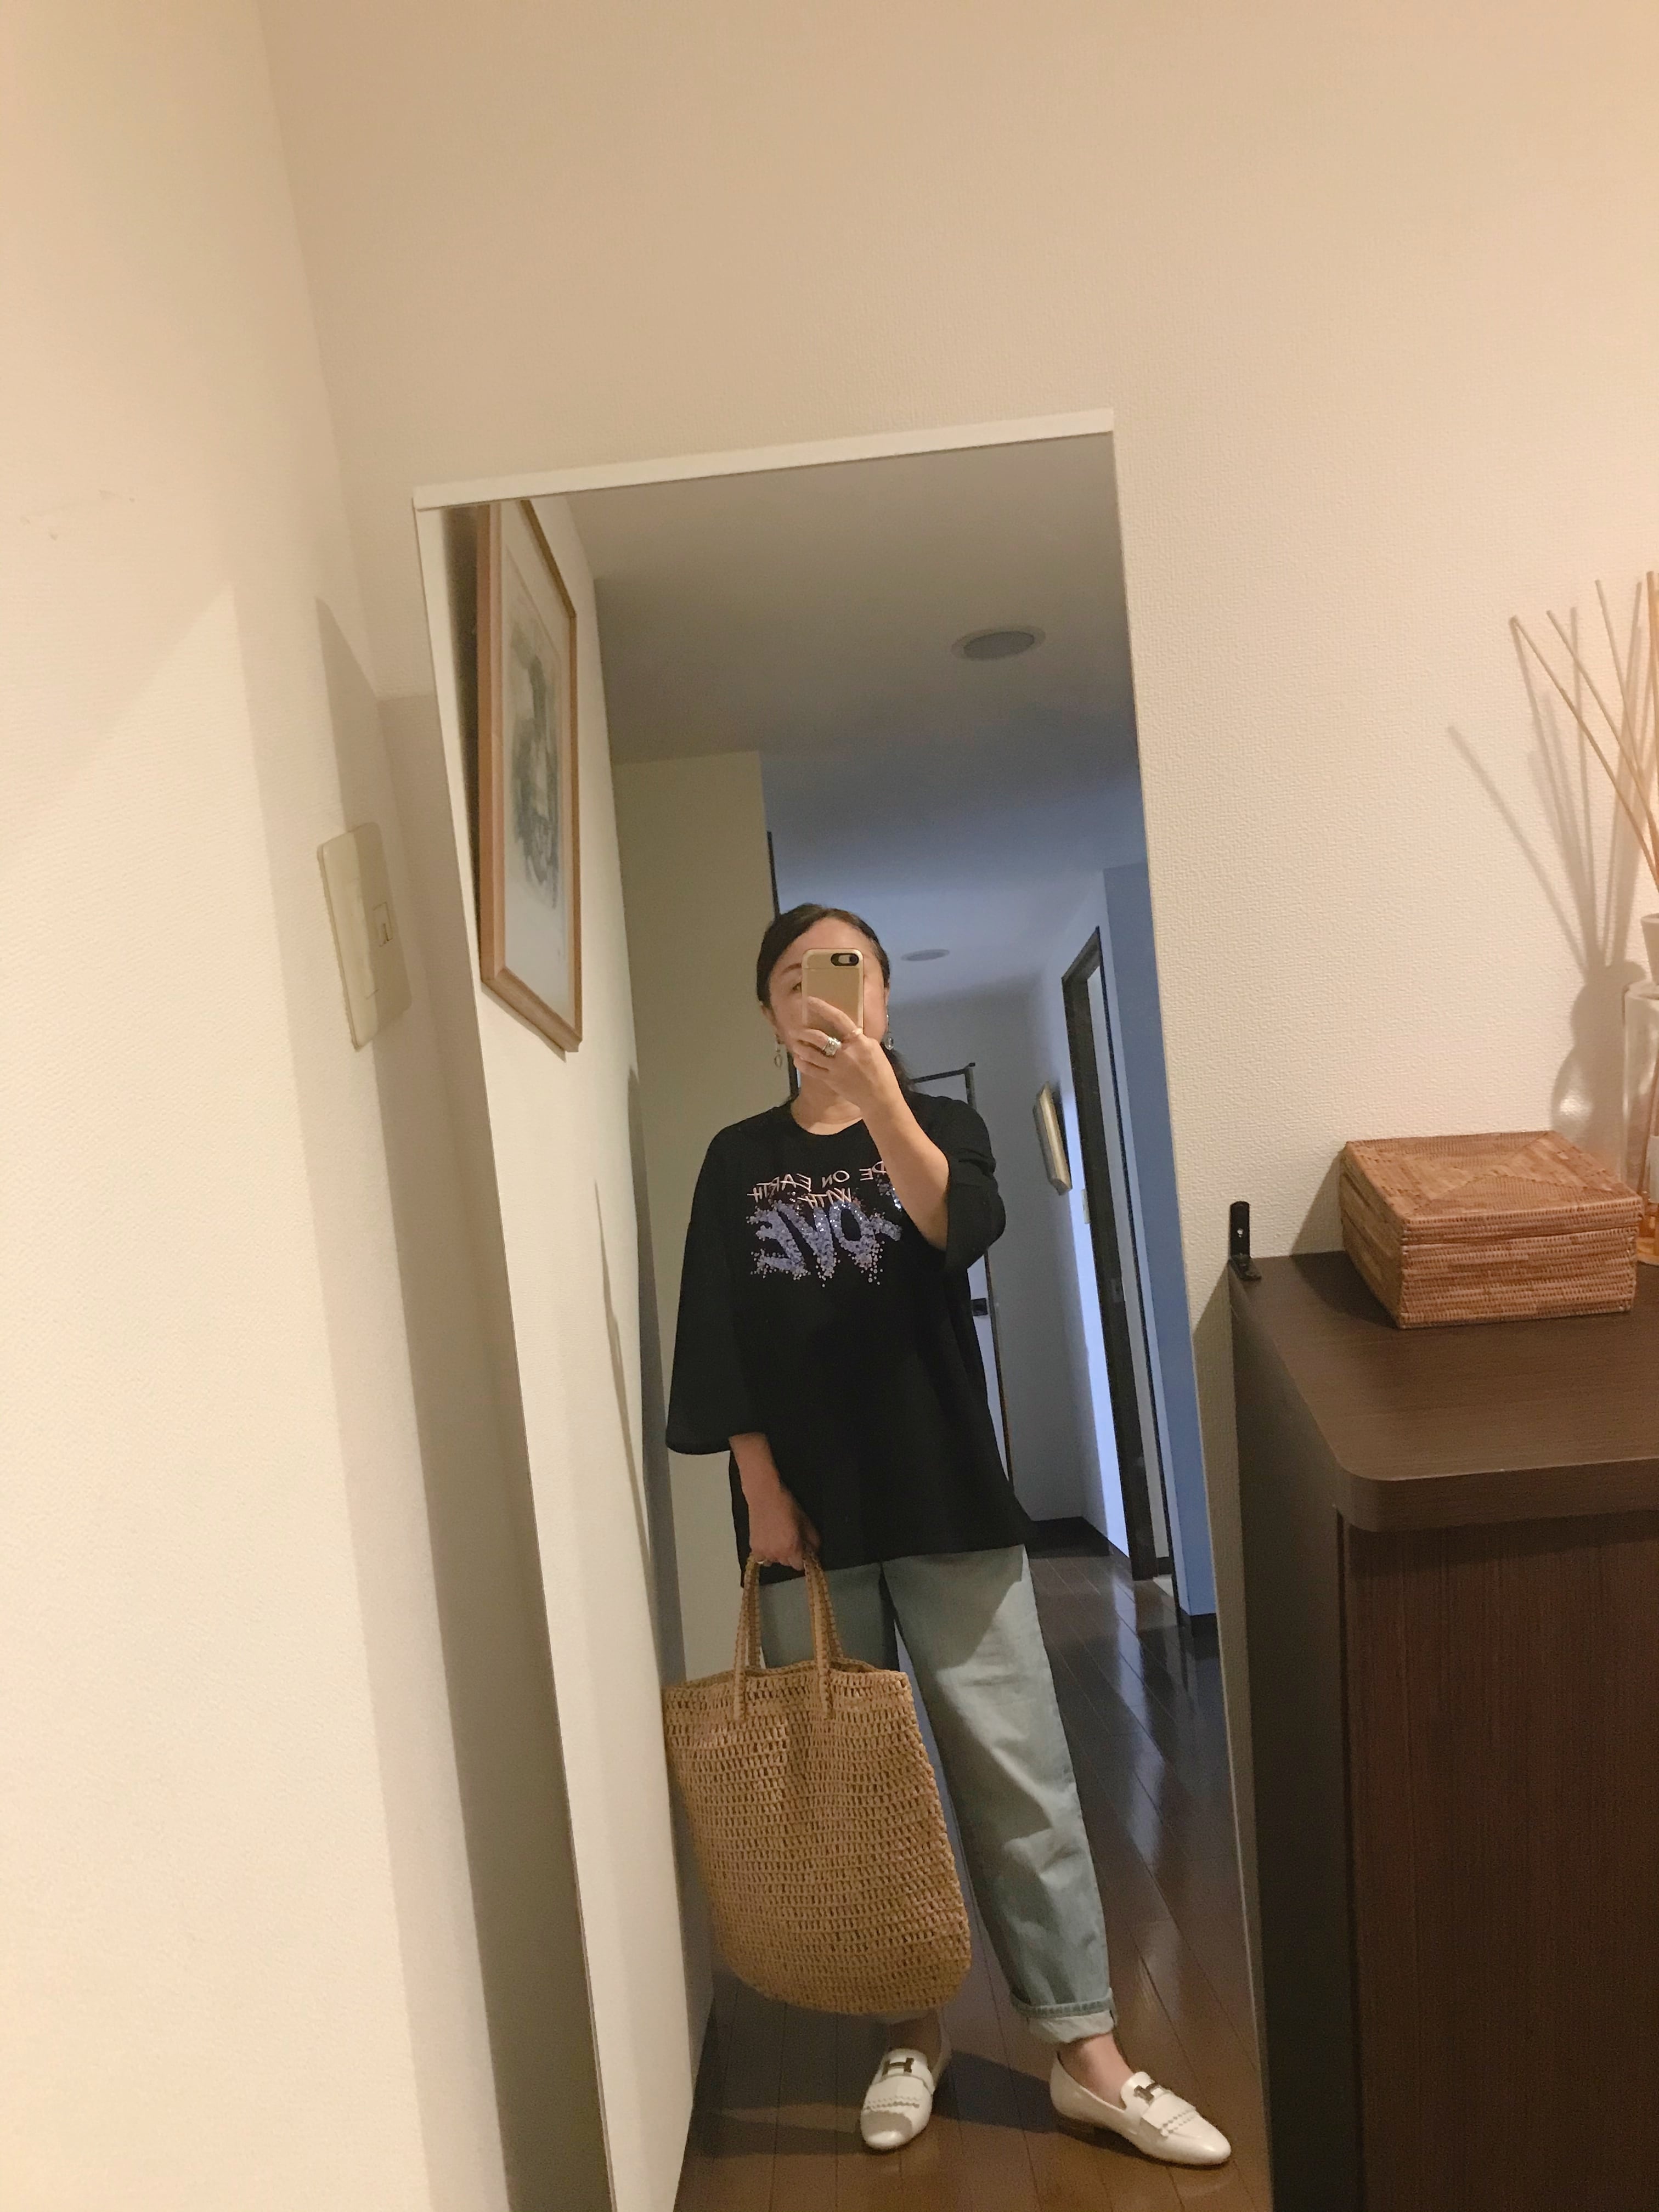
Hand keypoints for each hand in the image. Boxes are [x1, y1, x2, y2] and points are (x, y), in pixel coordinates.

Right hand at [744, 1473, 819, 1571]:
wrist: (764, 1495)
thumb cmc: (786, 1505)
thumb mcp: (805, 1521)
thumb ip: (813, 1540)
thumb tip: (814, 1550)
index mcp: (792, 1548)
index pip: (799, 1566)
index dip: (803, 1558)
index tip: (802, 1550)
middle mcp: (777, 1554)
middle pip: (787, 1563)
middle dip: (791, 1555)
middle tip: (791, 1540)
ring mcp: (764, 1552)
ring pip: (775, 1561)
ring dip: (778, 1554)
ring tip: (778, 1539)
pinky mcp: (754, 1547)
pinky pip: (762, 1558)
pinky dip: (766, 1554)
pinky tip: (768, 1541)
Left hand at [796, 995, 898, 1117]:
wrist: (879, 1097)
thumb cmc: (880, 1071)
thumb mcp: (873, 1048)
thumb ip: (858, 1038)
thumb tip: (846, 1029)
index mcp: (858, 1041)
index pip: (838, 1019)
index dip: (823, 1008)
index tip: (810, 1000)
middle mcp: (845, 1052)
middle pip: (819, 1038)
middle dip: (804, 1032)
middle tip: (796, 1029)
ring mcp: (836, 1067)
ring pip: (811, 1054)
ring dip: (800, 1046)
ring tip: (794, 1042)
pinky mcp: (830, 1080)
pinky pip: (811, 1070)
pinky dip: (802, 1063)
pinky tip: (797, 1059)